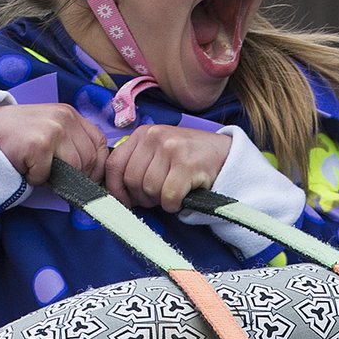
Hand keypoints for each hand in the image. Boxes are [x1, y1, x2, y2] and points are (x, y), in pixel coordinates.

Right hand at [0, 101, 106, 189]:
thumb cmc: (18, 137)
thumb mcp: (51, 131)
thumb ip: (72, 144)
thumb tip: (95, 174)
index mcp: (71, 115)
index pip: (100, 145)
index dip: (95, 167)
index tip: (83, 178)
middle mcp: (65, 118)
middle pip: (89, 162)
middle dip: (73, 176)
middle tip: (50, 173)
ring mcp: (53, 129)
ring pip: (73, 170)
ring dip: (54, 178)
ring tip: (36, 167)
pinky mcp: (39, 144)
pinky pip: (47, 176)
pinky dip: (34, 178)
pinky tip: (23, 166)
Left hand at [104, 124, 233, 213]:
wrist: (225, 154)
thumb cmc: (188, 158)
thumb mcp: (158, 152)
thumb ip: (137, 164)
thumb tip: (116, 193)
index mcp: (143, 134)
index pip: (114, 165)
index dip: (115, 189)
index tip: (125, 202)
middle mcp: (154, 137)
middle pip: (132, 180)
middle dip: (143, 197)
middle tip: (158, 197)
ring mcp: (171, 148)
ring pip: (149, 190)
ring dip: (160, 201)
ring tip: (172, 194)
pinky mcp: (187, 164)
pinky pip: (168, 197)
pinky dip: (174, 204)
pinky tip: (182, 198)